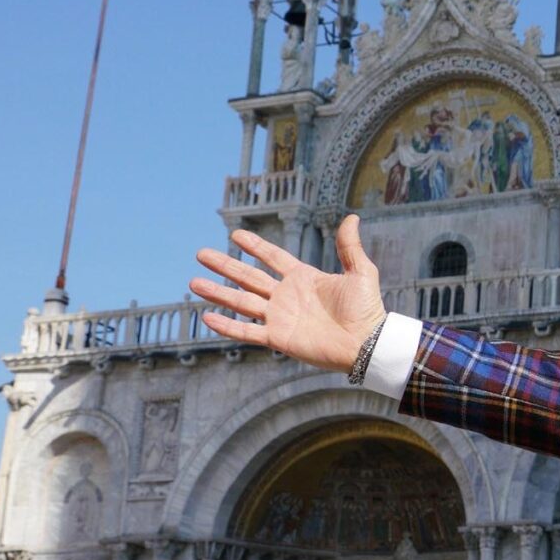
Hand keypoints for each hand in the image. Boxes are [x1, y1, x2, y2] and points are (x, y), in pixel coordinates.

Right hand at [191, 215, 386, 372]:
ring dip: (218, 293)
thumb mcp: (360, 272)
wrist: (367, 343)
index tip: (235, 234)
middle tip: (201, 254)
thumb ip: (350, 246)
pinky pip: (247, 331)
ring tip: (193, 282)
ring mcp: (280, 317)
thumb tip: (352, 216)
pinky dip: (227, 326)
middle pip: (248, 277)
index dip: (255, 246)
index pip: (273, 258)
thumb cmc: (367, 310)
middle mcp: (286, 296)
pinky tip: (207, 317)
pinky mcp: (278, 337)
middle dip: (225, 266)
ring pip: (241, 302)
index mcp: (303, 278)